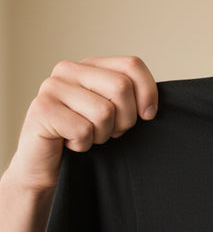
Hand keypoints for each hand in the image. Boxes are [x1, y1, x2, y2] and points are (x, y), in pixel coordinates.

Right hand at [8, 56, 157, 190]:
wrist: (45, 167)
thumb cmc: (83, 137)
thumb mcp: (114, 112)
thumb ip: (130, 97)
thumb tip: (152, 106)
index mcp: (89, 65)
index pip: (132, 65)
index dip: (148, 93)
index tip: (147, 115)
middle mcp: (68, 70)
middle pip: (121, 87)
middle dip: (125, 119)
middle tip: (110, 131)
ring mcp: (52, 87)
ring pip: (104, 112)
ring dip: (102, 134)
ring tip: (86, 135)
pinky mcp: (42, 109)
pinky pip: (84, 130)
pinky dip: (84, 145)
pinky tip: (70, 143)